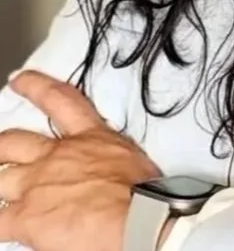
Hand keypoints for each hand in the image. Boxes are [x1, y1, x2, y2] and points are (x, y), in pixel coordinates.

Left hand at [0, 70, 160, 250]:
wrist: (136, 216)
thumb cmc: (145, 192)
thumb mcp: (130, 160)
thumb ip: (107, 160)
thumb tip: (105, 176)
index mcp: (90, 137)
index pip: (59, 101)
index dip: (35, 87)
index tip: (19, 79)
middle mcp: (58, 155)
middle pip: (14, 141)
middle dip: (2, 145)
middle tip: (0, 147)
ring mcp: (37, 184)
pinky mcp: (25, 217)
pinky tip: (2, 227)